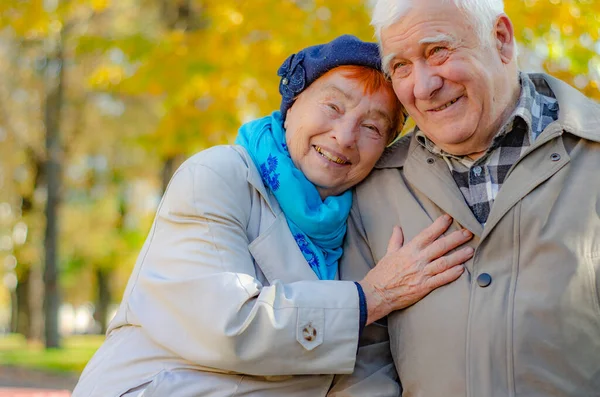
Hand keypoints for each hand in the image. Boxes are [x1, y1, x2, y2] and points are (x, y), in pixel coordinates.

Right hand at [358, 215, 472, 324]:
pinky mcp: (424, 287)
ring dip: (459, 256)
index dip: (439, 225)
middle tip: (468, 233)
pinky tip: (462, 270)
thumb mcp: (388, 254)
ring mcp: (421, 274)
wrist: (376, 294)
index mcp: (408, 250)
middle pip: (440, 246)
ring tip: (470, 250)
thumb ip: (395, 241)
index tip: (449, 218)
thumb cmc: (381, 275)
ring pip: (444, 262)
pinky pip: (441, 279)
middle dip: (455, 238)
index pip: (427, 234)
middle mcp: (417, 260)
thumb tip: (397, 228)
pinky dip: (452, 274)